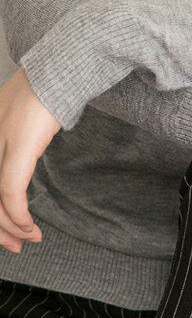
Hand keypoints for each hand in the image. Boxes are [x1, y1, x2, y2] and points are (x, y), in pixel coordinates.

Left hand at [0, 68, 57, 251]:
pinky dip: (18, 215)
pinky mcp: (18, 149)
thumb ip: (10, 147)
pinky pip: (11, 192)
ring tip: (28, 239)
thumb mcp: (19, 124)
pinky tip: (29, 227)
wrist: (59, 71)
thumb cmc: (44, 93)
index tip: (7, 231)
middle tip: (15, 246)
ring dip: (11, 227)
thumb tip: (15, 174)